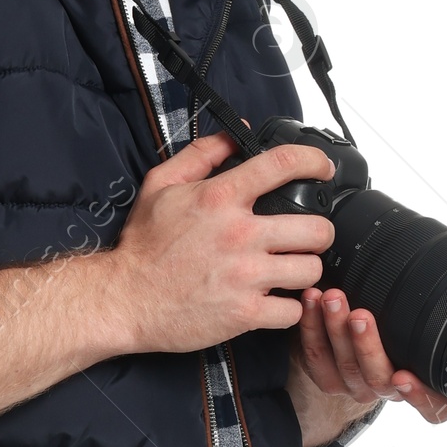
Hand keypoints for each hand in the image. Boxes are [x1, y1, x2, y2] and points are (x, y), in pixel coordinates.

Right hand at [103, 130, 337, 355]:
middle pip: (315, 229)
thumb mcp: (161, 185)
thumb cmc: (142, 246)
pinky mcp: (244, 313)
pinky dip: (288, 308)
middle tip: (306, 238)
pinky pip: (293, 310)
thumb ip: (201, 154)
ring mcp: (245, 276)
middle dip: (317, 232)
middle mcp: (239, 234)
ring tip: (290, 271)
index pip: (283, 165)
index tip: (322, 168)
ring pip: (311, 269)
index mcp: (220, 198)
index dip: (313, 161)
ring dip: (305, 270)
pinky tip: (276, 302)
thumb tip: (235, 132)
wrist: (124, 299)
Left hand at [287, 284, 446, 446]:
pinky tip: (311, 301)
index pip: (433, 406)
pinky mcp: (328, 379)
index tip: (404, 377)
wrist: (352, 337)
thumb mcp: (416, 324)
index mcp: (422, 386)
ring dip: (335, 328)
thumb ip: (425, 317)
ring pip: (345, 365)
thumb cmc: (397, 325)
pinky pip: (317, 356)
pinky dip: (311, 326)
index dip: (419, 396)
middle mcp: (388, 390)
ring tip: (331, 298)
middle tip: (359, 316)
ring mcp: (356, 387)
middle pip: (378, 378)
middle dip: (366, 345)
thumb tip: (435, 271)